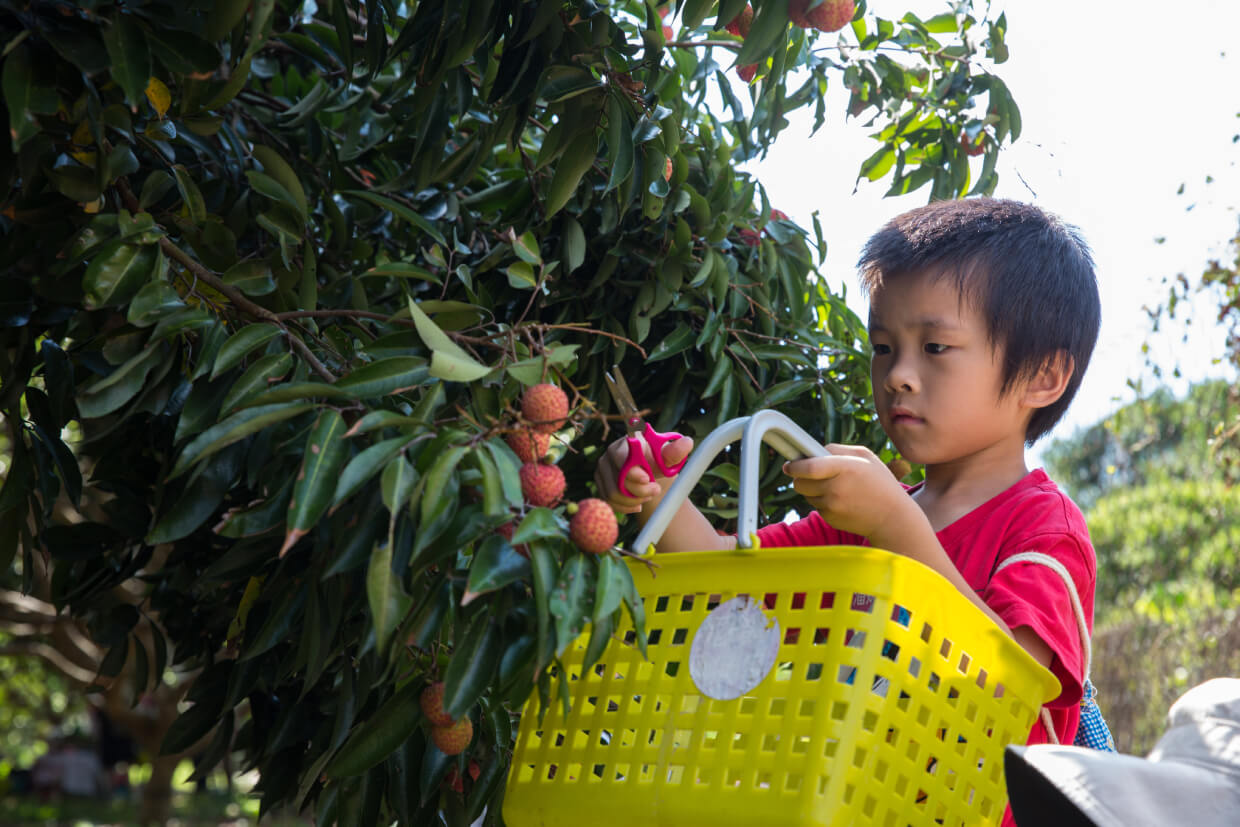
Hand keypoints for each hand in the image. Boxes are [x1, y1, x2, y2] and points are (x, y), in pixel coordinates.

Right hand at [593, 433, 693, 514]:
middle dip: (639, 490)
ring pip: (613, 493)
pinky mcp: (600, 484)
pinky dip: (625, 507)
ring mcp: (602, 470)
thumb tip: (687, 443)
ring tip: (647, 496)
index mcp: (625, 442)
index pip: (621, 457)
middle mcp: (609, 454)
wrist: (647, 469)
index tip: (648, 479)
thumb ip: (675, 451)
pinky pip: (609, 502)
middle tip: (656, 489)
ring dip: (633, 499)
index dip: (633, 472)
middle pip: (618, 479)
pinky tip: (638, 504)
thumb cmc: (657, 459)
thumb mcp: (667, 456)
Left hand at [782, 444, 919, 540]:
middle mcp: (835, 488)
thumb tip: (814, 451)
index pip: (808, 467)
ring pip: (806, 495)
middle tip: (807, 473)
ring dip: (812, 489)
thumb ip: (838, 449)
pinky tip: (841, 500)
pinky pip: (816, 506)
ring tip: (833, 486)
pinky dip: (823, 502)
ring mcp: (832, 506)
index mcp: (844, 468)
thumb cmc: (880, 482)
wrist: (892, 518)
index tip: (789, 464)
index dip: (795, 465)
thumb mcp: (865, 457)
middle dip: (799, 477)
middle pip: (799, 483)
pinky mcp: (830, 519)